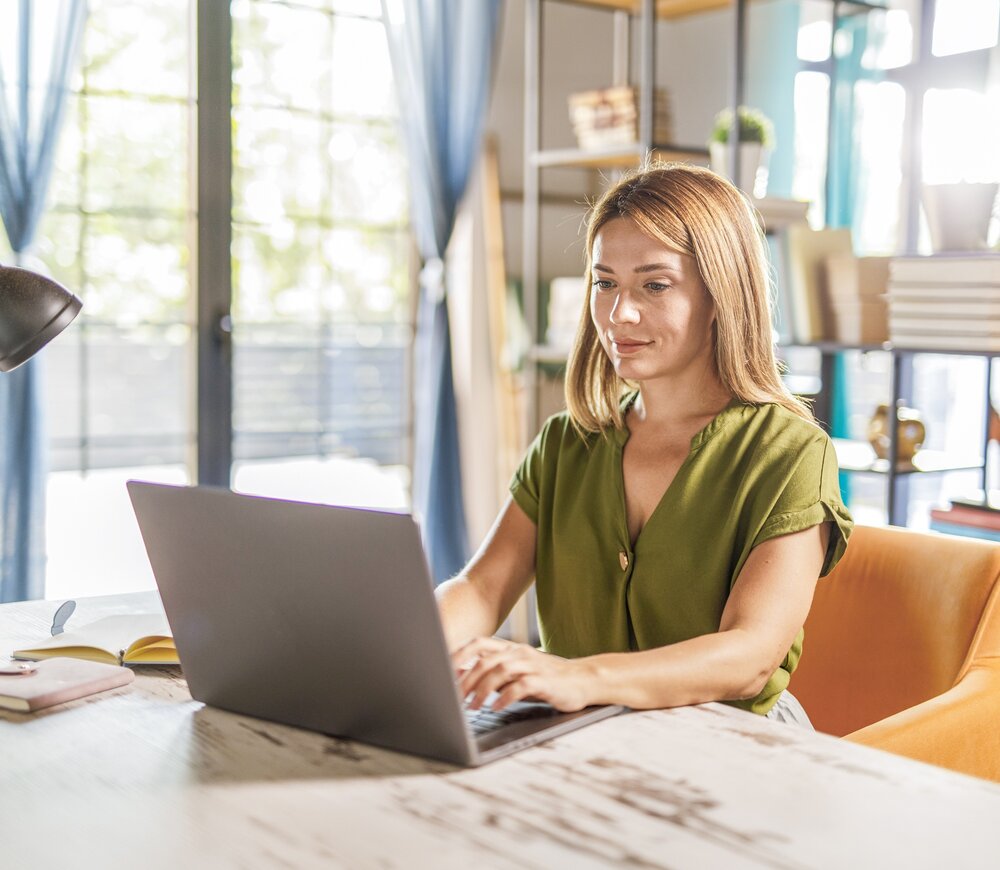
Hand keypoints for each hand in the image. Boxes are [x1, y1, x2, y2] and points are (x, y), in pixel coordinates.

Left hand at [452, 637, 591, 712]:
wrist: (582, 680)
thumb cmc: (545, 679)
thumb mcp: (516, 673)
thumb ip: (493, 673)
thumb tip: (462, 678)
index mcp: (510, 649)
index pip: (478, 644)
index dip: (459, 655)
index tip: (443, 672)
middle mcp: (519, 653)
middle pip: (485, 660)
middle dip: (467, 680)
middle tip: (455, 699)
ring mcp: (532, 665)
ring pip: (500, 671)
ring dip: (482, 690)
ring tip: (473, 707)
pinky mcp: (544, 681)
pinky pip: (520, 686)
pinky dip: (505, 697)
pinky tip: (496, 707)